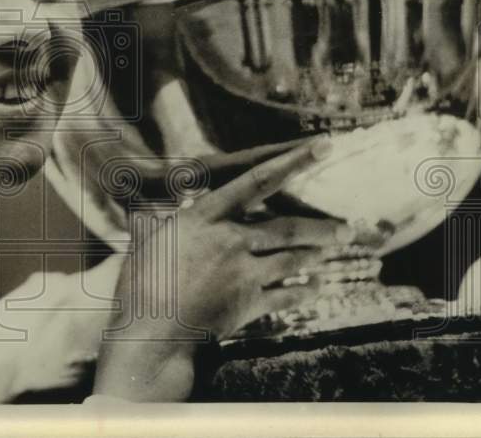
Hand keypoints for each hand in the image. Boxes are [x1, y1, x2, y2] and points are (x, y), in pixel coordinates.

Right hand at [93, 136, 377, 401]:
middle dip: (322, 228)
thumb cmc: (140, 286)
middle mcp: (231, 240)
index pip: (257, 181)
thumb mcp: (143, 244)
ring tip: (331, 251)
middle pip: (288, 227)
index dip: (293, 162)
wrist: (151, 334)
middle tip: (347, 229)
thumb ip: (147, 223)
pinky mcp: (250, 304)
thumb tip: (133, 208)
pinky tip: (315, 288)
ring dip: (316, 256)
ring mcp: (244, 273)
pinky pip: (287, 295)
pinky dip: (303, 291)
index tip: (323, 146)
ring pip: (292, 259)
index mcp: (206, 217)